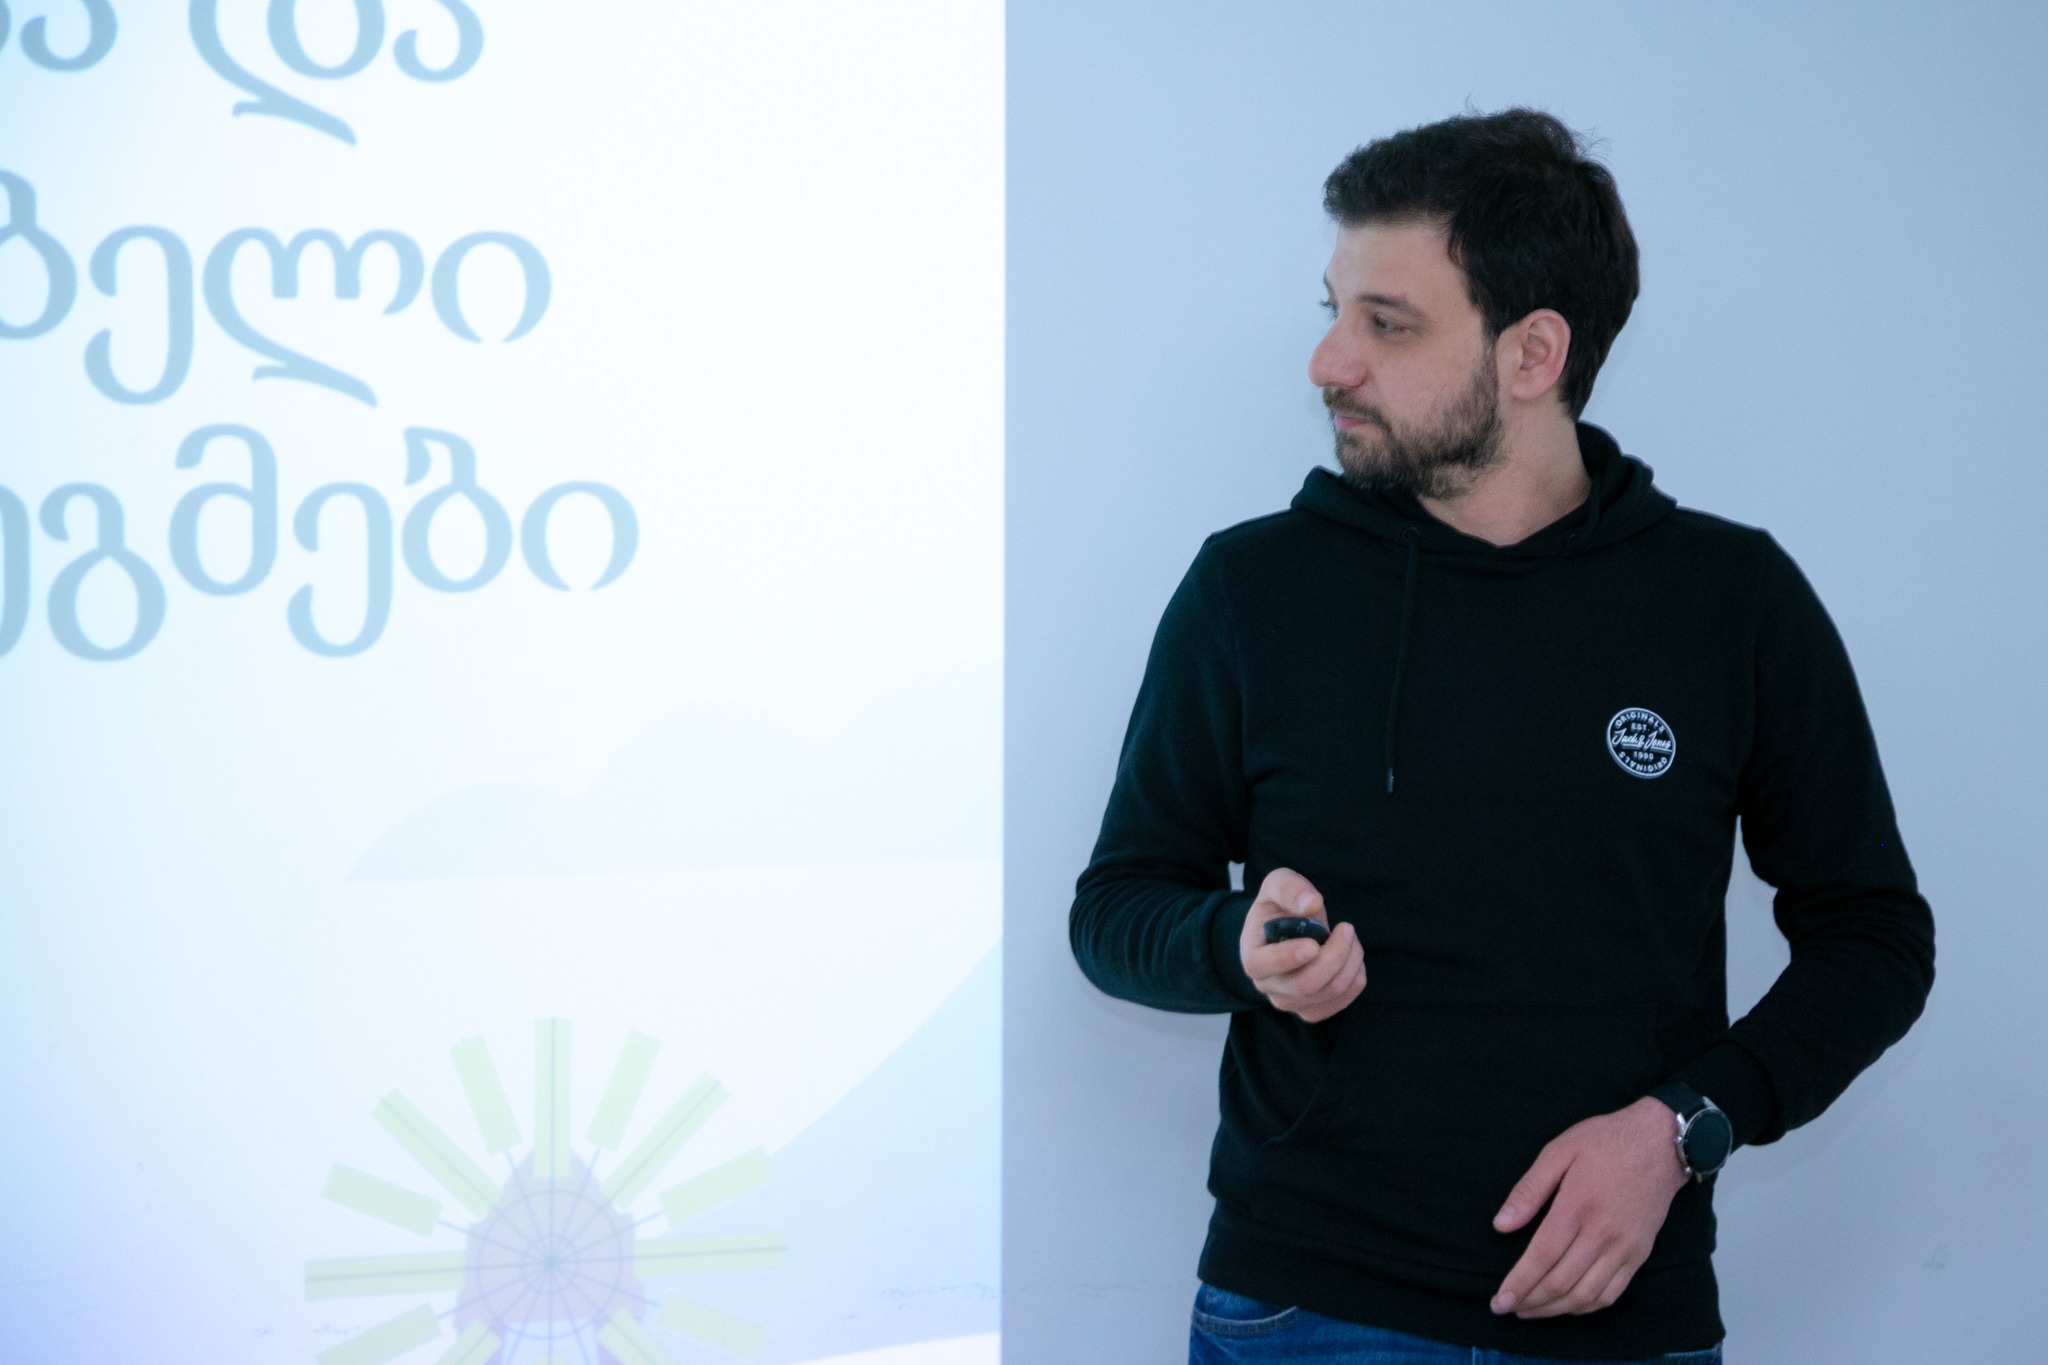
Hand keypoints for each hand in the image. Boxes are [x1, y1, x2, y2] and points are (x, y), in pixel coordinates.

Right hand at [1238, 867, 1364, 1022]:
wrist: (1288, 929)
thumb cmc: (1280, 907)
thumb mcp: (1277, 884)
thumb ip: (1290, 888)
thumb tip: (1311, 904)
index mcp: (1252, 956)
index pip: (1262, 966)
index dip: (1288, 957)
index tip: (1314, 943)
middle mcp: (1267, 986)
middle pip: (1305, 984)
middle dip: (1335, 955)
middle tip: (1346, 928)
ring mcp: (1290, 1002)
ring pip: (1330, 992)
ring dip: (1350, 960)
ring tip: (1349, 936)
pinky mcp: (1312, 1010)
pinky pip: (1343, 1000)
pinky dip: (1355, 976)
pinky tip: (1350, 956)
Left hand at [1488, 1096, 1688, 1317]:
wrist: (1660, 1143)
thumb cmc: (1605, 1142)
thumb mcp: (1559, 1151)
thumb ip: (1529, 1190)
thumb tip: (1501, 1225)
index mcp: (1577, 1207)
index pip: (1541, 1257)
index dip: (1518, 1284)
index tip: (1498, 1301)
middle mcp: (1602, 1234)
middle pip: (1560, 1282)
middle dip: (1529, 1301)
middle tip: (1506, 1309)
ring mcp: (1625, 1248)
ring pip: (1585, 1295)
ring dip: (1555, 1310)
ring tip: (1530, 1311)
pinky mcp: (1640, 1254)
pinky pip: (1612, 1293)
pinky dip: (1587, 1307)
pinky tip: (1568, 1306)